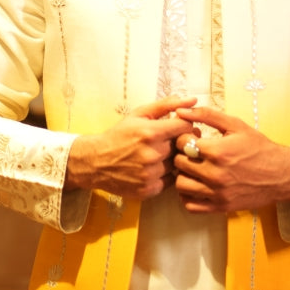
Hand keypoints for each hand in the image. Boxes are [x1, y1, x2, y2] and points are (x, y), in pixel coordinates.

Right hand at [65, 97, 195, 199]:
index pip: (186, 127)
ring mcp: (151, 174)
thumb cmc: (120, 135)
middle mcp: (153, 154)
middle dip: (178, 142)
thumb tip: (193, 100)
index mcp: (151, 133)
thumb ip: (167, 105)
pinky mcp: (149, 190)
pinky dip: (165, 174)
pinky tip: (154, 168)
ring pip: (177, 164)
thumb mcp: (139, 114)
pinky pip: (170, 181)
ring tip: (158, 155)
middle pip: (183, 146)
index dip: (185, 126)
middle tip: (167, 141)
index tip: (178, 127)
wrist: (96, 161)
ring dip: (172, 159)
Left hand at [174, 105, 289, 213]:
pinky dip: (188, 195)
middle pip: (179, 163)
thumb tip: (180, 111)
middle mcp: (214, 174)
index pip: (181, 143)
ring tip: (194, 169)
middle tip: (192, 153)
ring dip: (183, 175)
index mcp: (217, 151)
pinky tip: (197, 185)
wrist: (282, 174)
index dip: (183, 137)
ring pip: (181, 185)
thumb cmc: (259, 148)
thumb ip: (207, 115)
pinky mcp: (220, 206)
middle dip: (182, 154)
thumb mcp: (236, 125)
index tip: (192, 137)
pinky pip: (190, 205)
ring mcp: (217, 193)